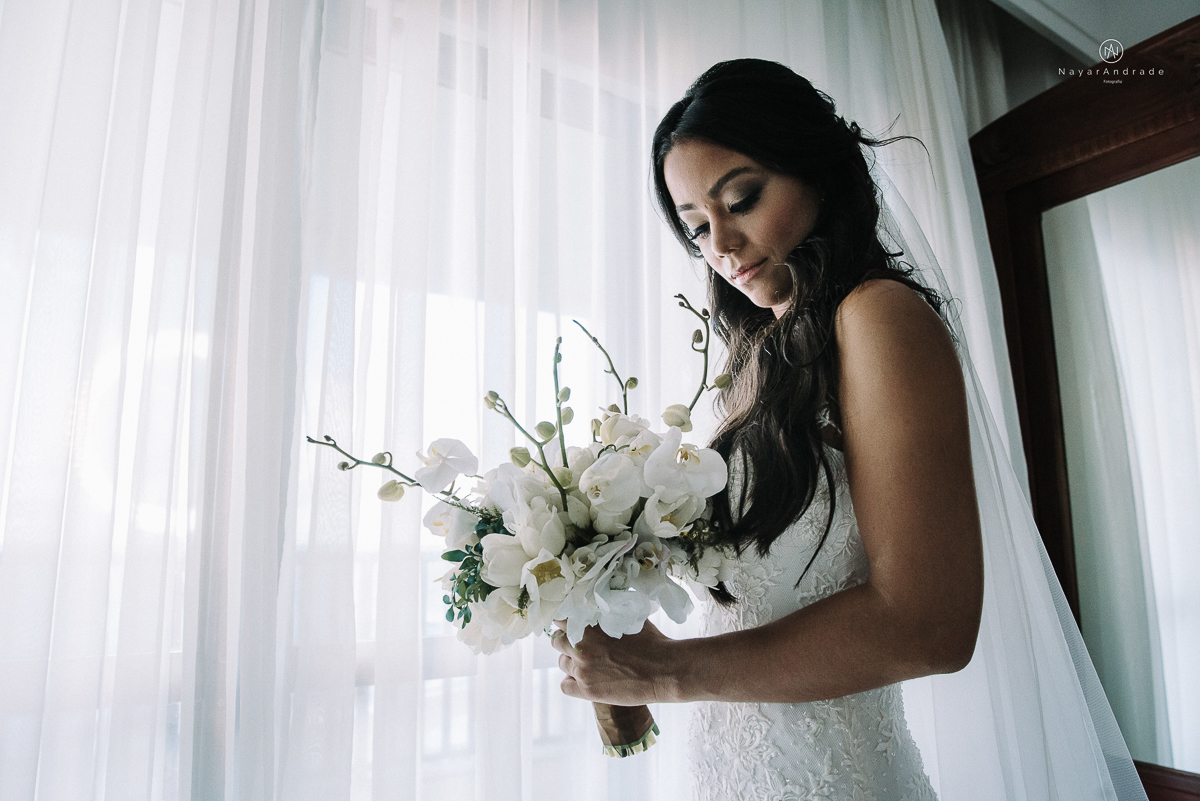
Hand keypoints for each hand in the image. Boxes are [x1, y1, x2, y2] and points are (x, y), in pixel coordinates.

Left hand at [550, 620, 675, 704]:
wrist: (665, 670)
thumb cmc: (652, 640)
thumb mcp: (629, 616)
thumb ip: (609, 611)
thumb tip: (601, 600)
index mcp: (589, 625)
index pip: (559, 618)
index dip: (565, 621)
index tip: (571, 624)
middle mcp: (580, 646)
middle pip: (556, 641)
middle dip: (567, 641)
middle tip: (581, 645)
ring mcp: (582, 669)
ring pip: (562, 663)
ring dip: (571, 662)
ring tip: (590, 663)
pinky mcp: (587, 691)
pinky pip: (565, 686)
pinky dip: (572, 682)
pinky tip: (586, 679)